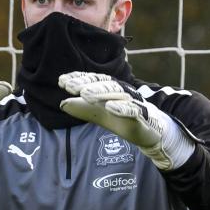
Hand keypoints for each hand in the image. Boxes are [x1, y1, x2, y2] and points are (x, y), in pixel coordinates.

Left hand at [58, 72, 194, 170]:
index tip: (62, 81)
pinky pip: (133, 109)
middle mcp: (122, 91)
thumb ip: (81, 108)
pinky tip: (110, 107)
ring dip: (101, 92)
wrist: (147, 131)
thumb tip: (62, 103)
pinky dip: (122, 107)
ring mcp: (133, 101)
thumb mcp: (97, 114)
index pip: (94, 80)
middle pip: (104, 83)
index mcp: (110, 88)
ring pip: (118, 93)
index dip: (79, 78)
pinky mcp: (142, 115)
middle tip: (69, 86)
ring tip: (85, 94)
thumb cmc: (121, 117)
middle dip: (86, 83)